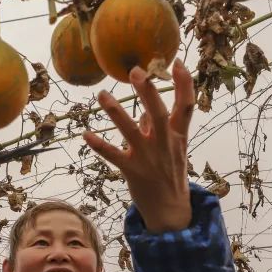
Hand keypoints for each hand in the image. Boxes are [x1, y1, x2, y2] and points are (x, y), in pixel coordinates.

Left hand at [83, 59, 194, 232]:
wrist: (171, 209)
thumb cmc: (170, 173)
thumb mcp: (173, 148)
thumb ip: (158, 126)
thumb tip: (145, 108)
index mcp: (177, 135)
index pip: (186, 106)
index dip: (184, 84)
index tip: (178, 62)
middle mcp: (164, 144)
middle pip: (158, 113)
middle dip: (147, 92)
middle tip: (136, 71)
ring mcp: (148, 157)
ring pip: (131, 132)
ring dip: (116, 113)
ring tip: (101, 95)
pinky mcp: (132, 171)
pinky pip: (113, 156)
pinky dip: (99, 145)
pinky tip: (85, 134)